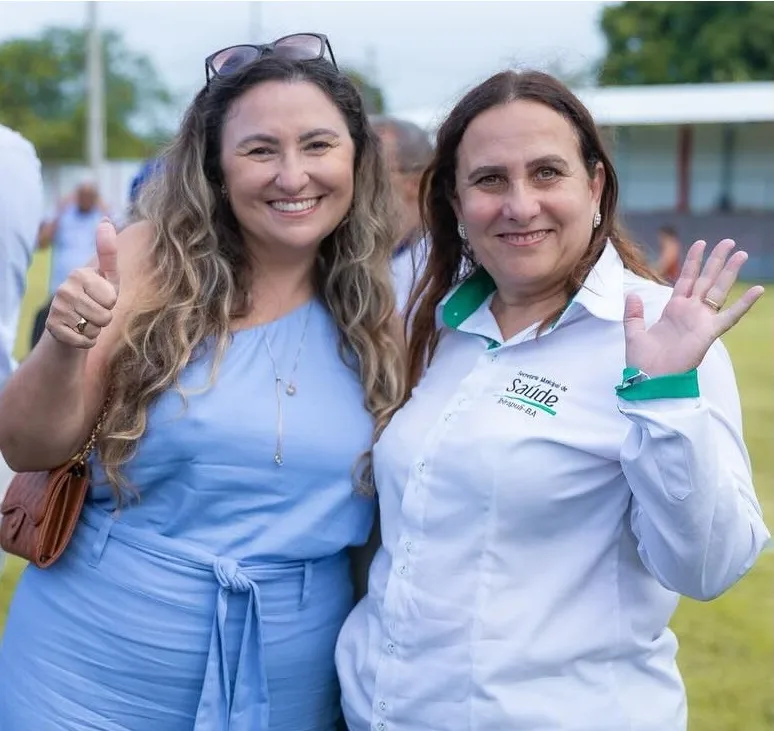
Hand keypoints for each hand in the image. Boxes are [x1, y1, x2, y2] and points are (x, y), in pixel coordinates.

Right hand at [46, 220, 120, 348]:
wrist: (71, 325)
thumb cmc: (96, 298)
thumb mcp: (108, 277)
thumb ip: (109, 252)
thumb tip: (105, 220)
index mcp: (79, 274)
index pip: (111, 299)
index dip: (111, 303)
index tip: (101, 298)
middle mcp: (64, 289)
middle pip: (105, 315)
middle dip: (105, 318)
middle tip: (93, 312)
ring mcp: (57, 309)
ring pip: (94, 329)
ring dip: (95, 330)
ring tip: (85, 321)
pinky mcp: (53, 328)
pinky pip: (84, 341)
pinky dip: (86, 341)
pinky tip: (77, 333)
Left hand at [624, 239, 763, 376]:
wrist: (649, 379)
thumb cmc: (643, 361)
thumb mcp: (633, 332)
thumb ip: (633, 313)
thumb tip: (631, 294)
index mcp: (673, 309)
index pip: (685, 279)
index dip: (692, 261)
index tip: (700, 243)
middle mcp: (690, 311)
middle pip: (705, 280)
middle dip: (716, 260)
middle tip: (729, 241)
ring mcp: (701, 320)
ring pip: (718, 290)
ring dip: (729, 272)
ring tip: (741, 254)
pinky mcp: (708, 332)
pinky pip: (730, 316)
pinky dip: (744, 304)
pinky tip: (757, 290)